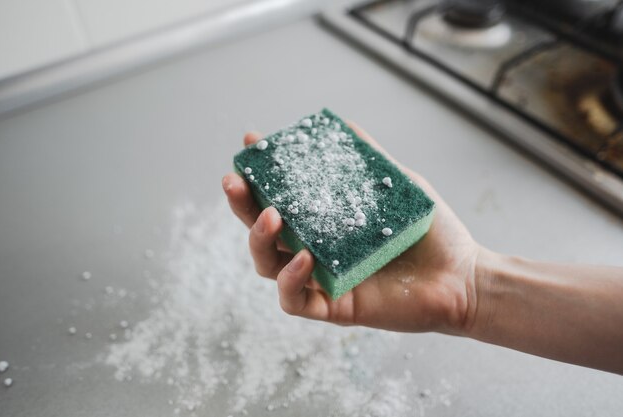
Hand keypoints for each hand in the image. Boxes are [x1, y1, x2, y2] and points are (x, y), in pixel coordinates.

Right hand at [222, 122, 479, 334]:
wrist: (463, 277)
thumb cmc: (430, 234)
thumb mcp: (398, 186)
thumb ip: (369, 160)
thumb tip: (344, 126)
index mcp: (325, 222)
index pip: (282, 196)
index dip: (261, 173)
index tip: (251, 144)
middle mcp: (316, 249)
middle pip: (261, 230)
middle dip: (242, 204)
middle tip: (234, 180)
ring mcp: (322, 280)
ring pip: (268, 265)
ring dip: (259, 239)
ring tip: (271, 216)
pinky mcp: (334, 308)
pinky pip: (294, 300)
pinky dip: (290, 279)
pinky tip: (304, 258)